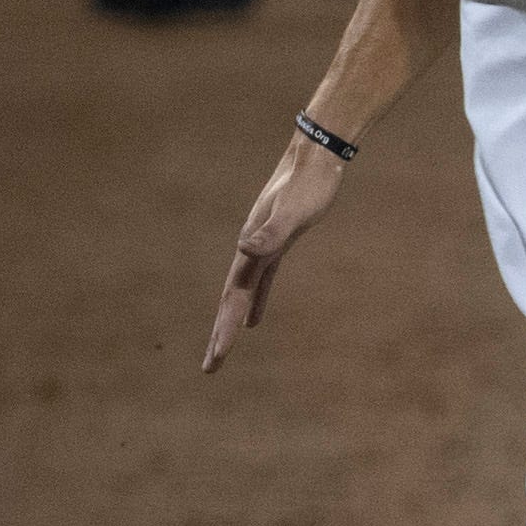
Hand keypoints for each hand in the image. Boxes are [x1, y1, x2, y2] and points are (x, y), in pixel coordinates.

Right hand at [204, 136, 347, 371]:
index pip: (232, 299)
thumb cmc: (309, 184)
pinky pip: (261, 283)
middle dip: (219, 336)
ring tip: (221, 349)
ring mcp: (262, 248)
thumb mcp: (294, 211)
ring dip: (230, 322)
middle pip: (229, 302)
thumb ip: (270, 231)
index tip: (217, 359)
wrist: (315, 156)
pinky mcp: (277, 244)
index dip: (223, 330)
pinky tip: (253, 321)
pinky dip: (256, 303)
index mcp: (250, 249)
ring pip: (241, 294)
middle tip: (209, 369)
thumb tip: (245, 248)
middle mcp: (250, 251)